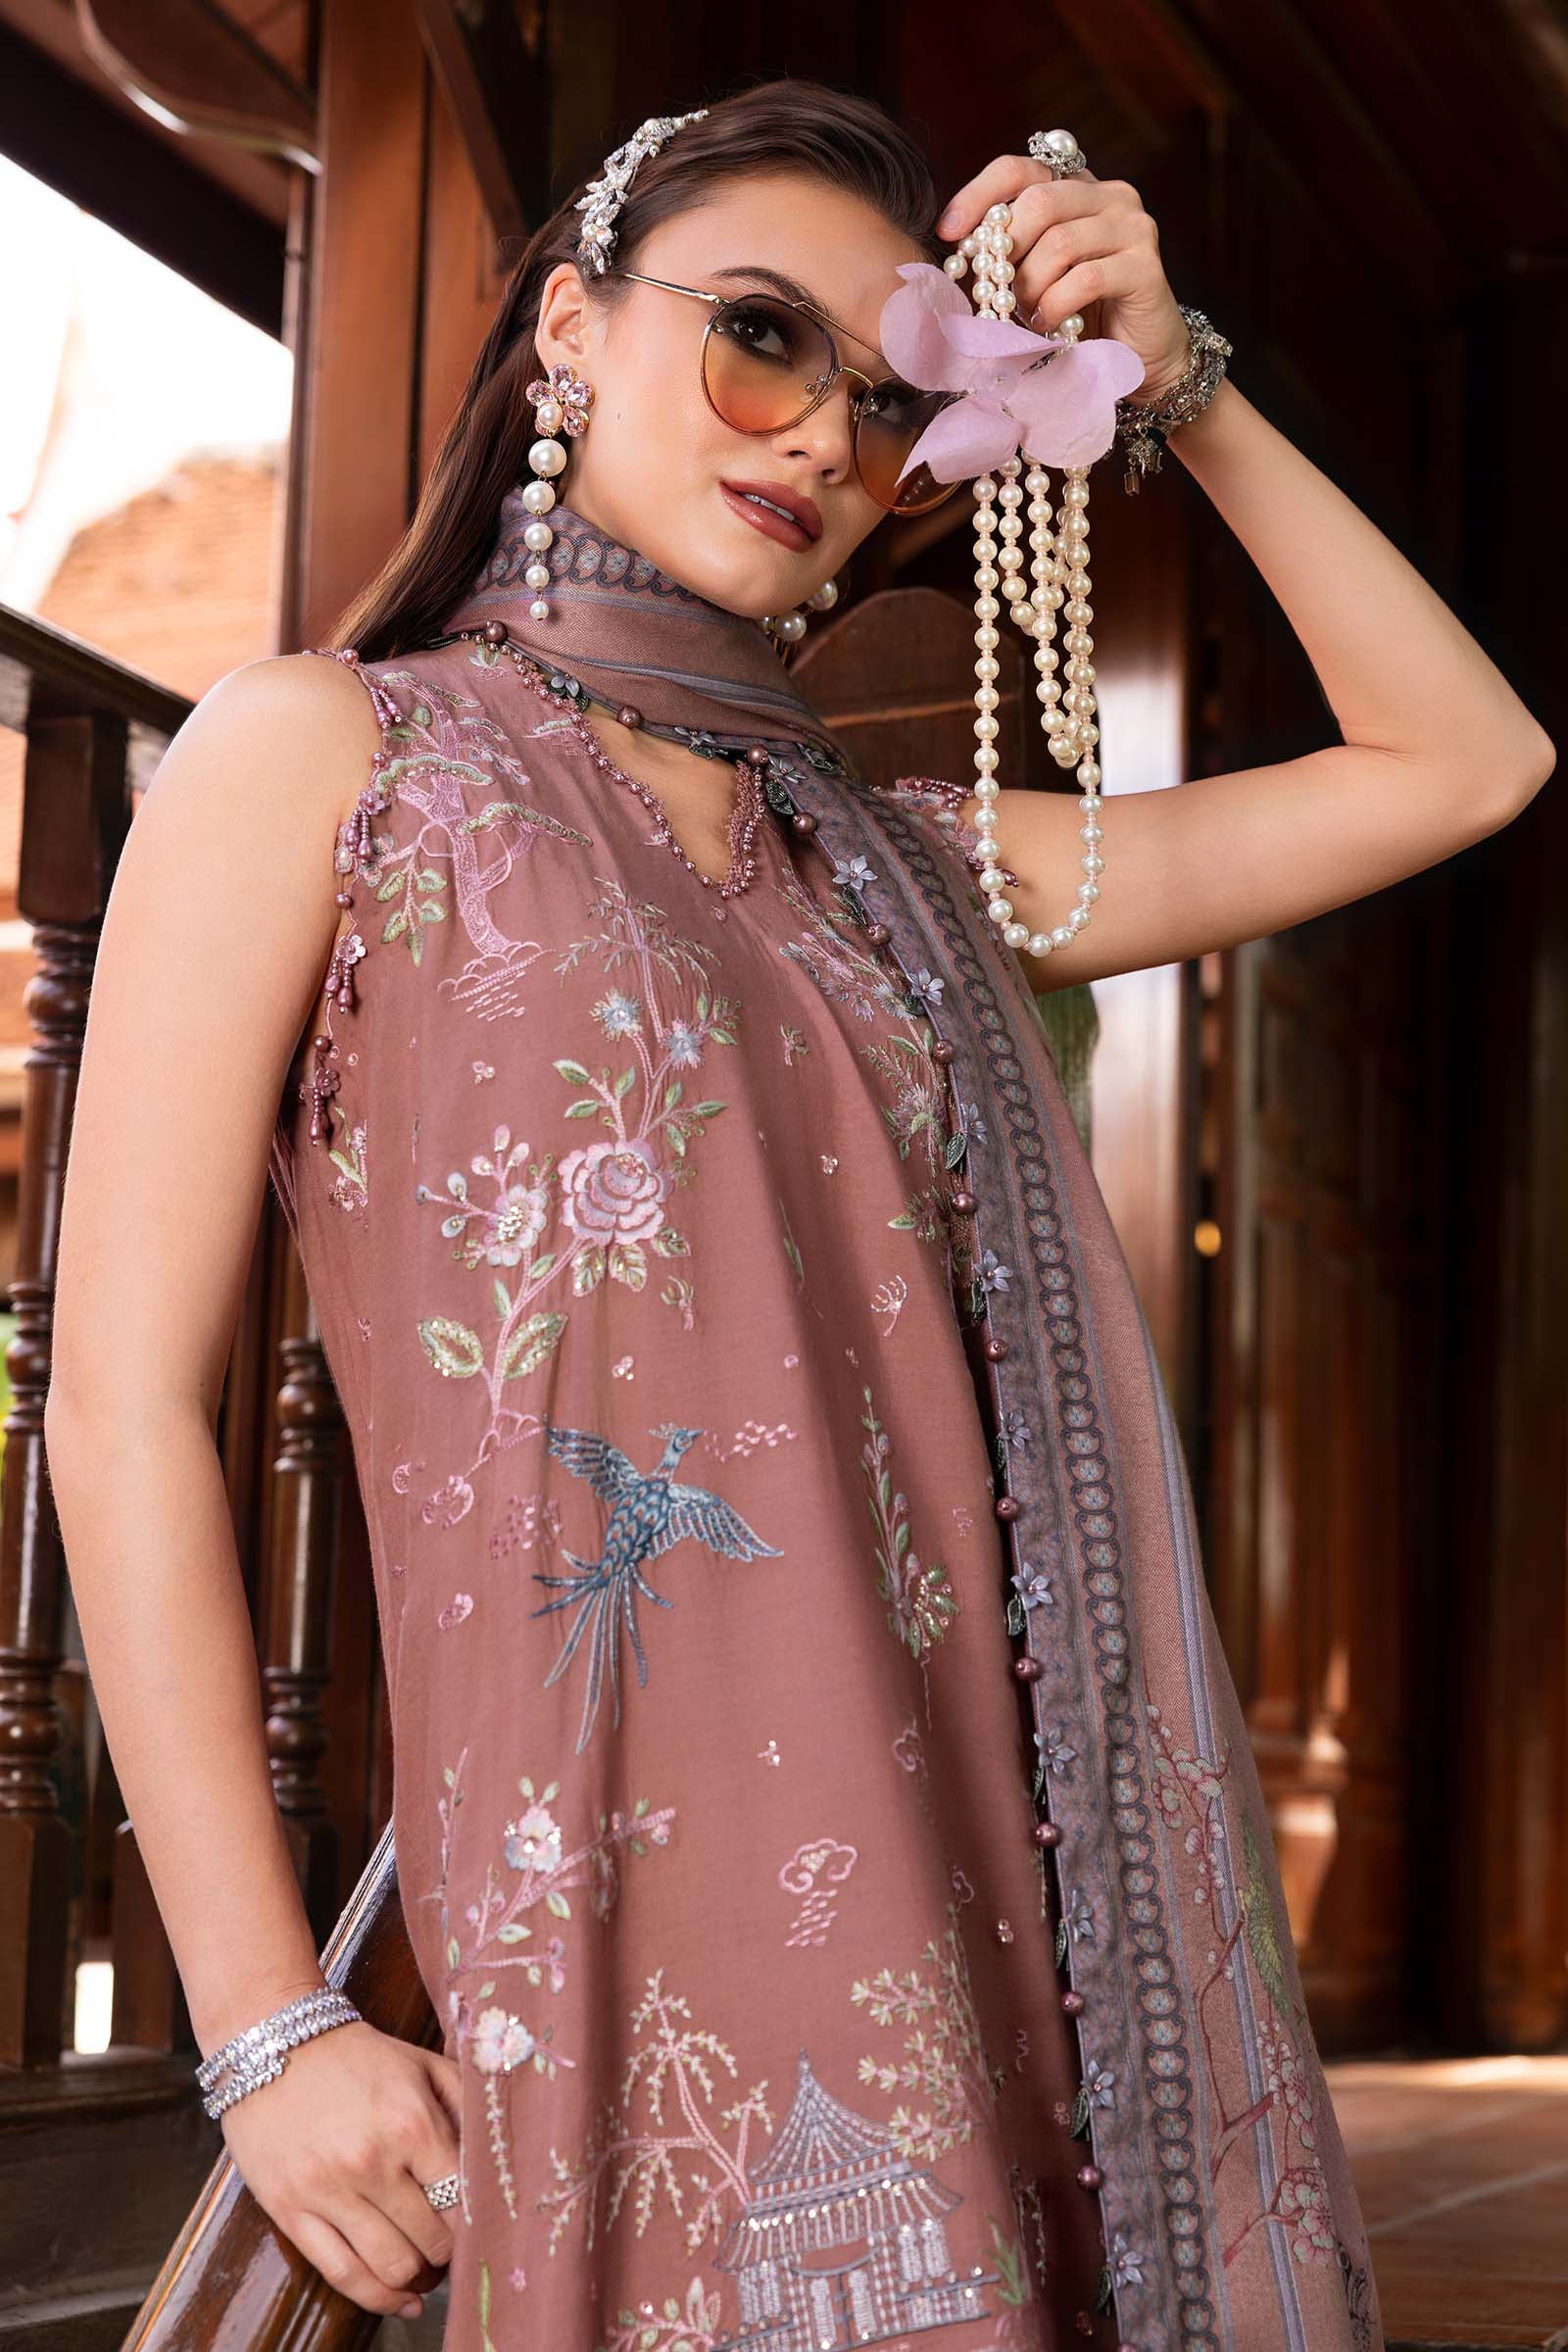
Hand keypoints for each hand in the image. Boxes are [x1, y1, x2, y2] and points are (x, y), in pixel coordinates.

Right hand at [219, 2018, 463, 2319]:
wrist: (272, 2042)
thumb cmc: (357, 2056)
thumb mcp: (422, 2064)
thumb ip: (465, 2105)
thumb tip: (497, 2158)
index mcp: (412, 2123)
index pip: (462, 2199)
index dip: (477, 2221)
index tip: (481, 2226)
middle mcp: (372, 2162)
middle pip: (430, 2241)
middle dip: (448, 2253)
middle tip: (452, 2249)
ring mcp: (328, 2191)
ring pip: (391, 2266)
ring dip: (418, 2279)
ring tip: (427, 2271)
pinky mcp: (290, 2211)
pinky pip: (340, 2274)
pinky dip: (377, 2298)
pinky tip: (400, 2300)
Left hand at [937, 156, 1191, 400]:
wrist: (1138, 357)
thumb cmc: (1078, 317)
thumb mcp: (1033, 278)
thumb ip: (1005, 255)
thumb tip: (957, 249)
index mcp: (1076, 189)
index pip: (1019, 169)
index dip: (978, 194)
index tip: (948, 232)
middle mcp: (1109, 196)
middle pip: (1040, 201)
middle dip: (1007, 249)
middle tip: (996, 289)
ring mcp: (1132, 227)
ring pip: (1061, 242)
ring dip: (1031, 285)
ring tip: (1027, 313)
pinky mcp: (1146, 267)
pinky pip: (1086, 278)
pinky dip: (1056, 304)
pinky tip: (1048, 323)